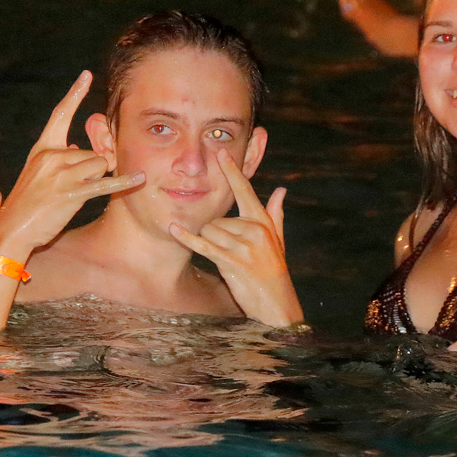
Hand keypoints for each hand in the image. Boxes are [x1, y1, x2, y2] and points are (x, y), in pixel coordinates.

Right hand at [0, 71, 144, 258]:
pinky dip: (123, 183)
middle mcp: (50, 156)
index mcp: (42, 149)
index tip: (87, 75)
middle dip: (92, 170)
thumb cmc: (27, 204)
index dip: (75, 94)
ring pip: (98, 167)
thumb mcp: (37, 174)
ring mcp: (60, 174)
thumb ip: (58, 158)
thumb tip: (77, 146)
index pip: (60, 115)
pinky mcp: (71, 193)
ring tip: (74, 196)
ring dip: (95, 181)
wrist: (12, 229)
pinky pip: (104, 184)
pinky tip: (138, 178)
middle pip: (91, 153)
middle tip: (75, 188)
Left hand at [168, 148, 303, 327]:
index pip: (245, 190)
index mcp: (263, 222)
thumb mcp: (277, 241)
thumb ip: (275, 214)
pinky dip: (188, 238)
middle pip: (218, 218)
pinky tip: (174, 229)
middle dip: (215, 234)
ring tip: (227, 260)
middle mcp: (254, 229)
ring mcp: (243, 245)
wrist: (277, 304)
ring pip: (210, 231)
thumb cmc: (274, 272)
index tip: (221, 153)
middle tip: (230, 254)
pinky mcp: (232, 261)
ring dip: (209, 244)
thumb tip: (282, 191)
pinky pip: (204, 245)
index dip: (232, 172)